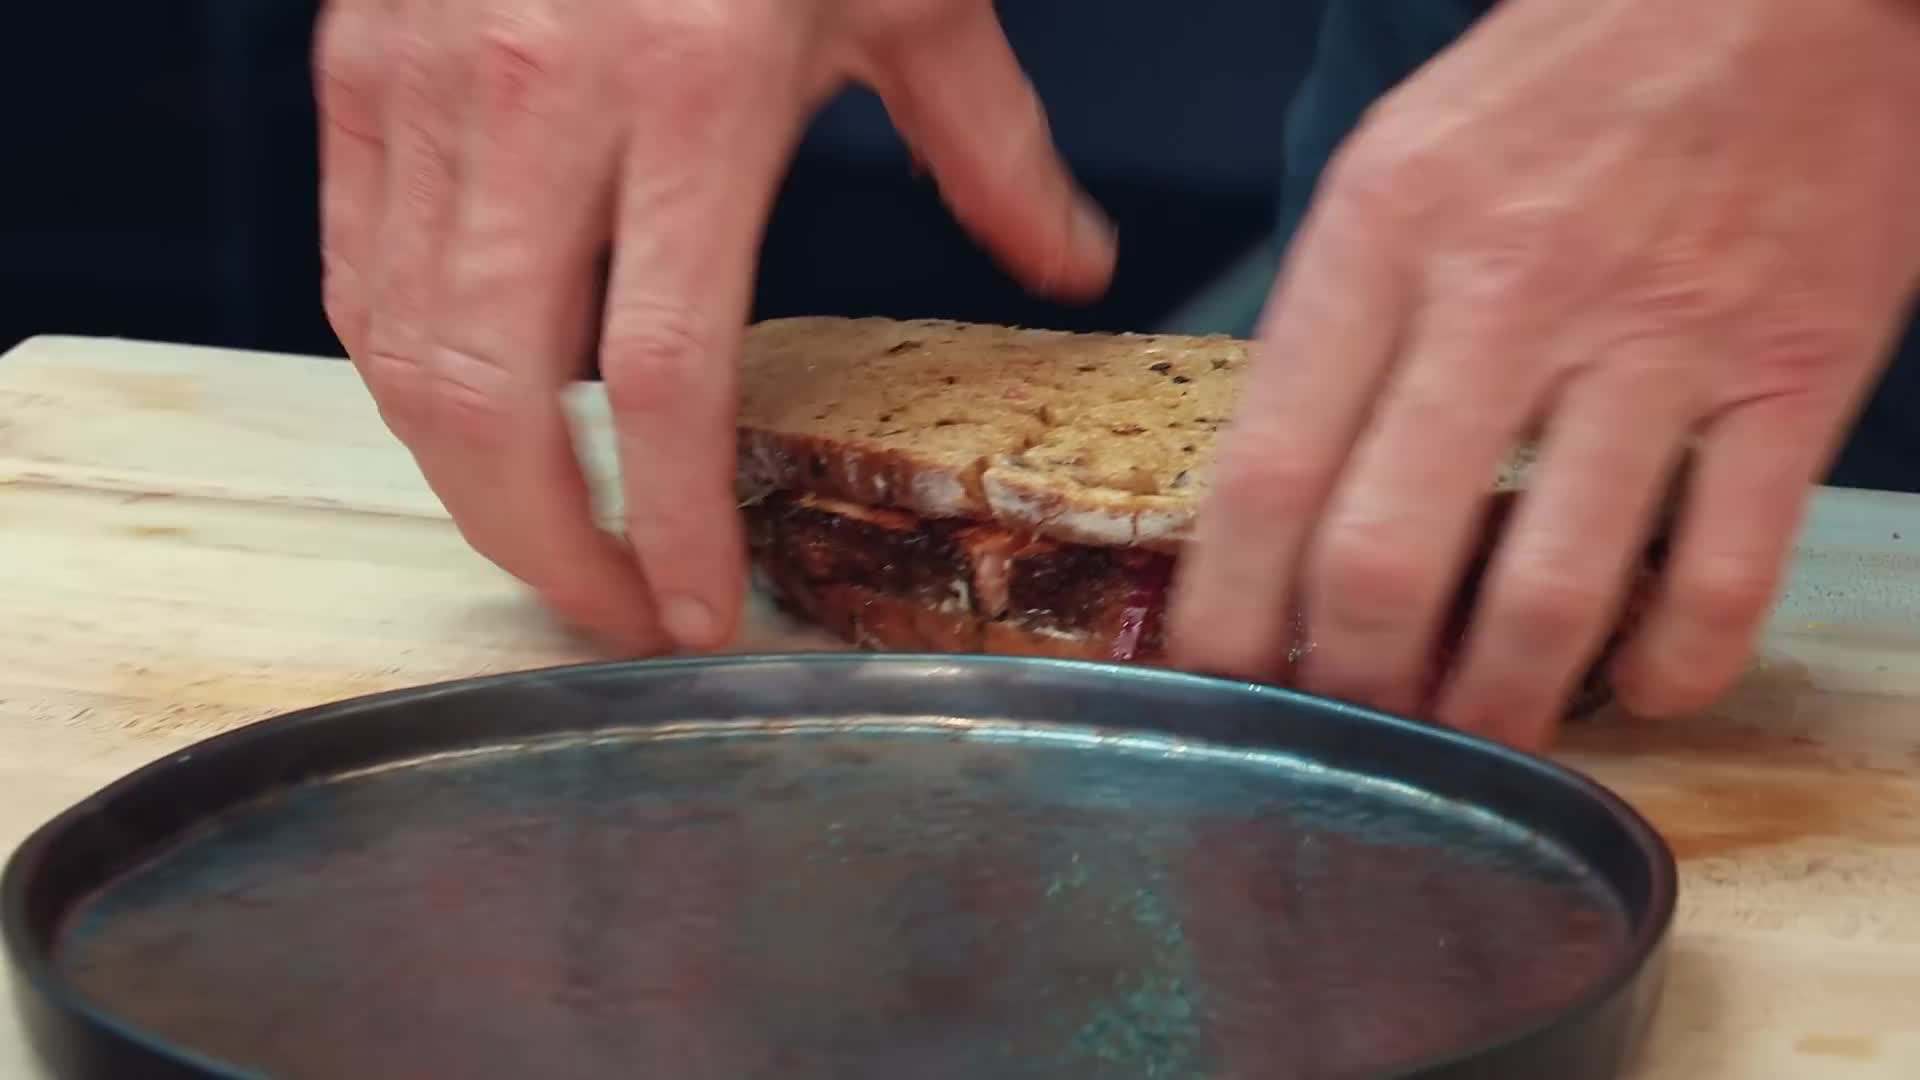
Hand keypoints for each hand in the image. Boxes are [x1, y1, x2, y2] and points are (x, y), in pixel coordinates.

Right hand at [314, 0, 1114, 652]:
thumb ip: (991, 149)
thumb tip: (1076, 267)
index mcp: (690, 86)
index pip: (664, 372)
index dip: (671, 522)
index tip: (697, 611)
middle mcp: (532, 90)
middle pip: (490, 397)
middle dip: (545, 545)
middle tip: (612, 615)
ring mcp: (420, 81)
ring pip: (398, 352)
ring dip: (468, 481)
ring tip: (553, 539)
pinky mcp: (358, 67)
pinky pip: (357, 271)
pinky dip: (408, 373)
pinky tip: (476, 417)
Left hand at [1171, 0, 1919, 747]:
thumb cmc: (1564, 79)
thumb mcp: (1398, 164)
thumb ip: (1337, 325)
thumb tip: (1283, 499)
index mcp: (1385, 234)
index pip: (1267, 472)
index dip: (1225, 611)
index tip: (1212, 682)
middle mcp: (1509, 293)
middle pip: (1383, 558)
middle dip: (1349, 684)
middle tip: (1346, 729)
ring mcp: (1658, 340)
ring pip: (1546, 593)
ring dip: (1494, 708)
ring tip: (1468, 746)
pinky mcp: (1791, 374)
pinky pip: (1723, 575)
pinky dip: (1673, 668)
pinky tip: (1636, 688)